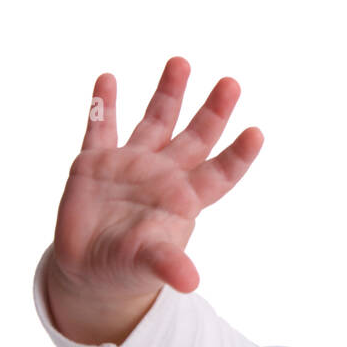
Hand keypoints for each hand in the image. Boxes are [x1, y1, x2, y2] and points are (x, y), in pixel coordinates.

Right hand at [49, 56, 262, 304]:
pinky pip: (100, 127)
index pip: (218, 173)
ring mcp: (131, 164)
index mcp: (183, 200)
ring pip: (155, 120)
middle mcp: (163, 175)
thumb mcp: (150, 268)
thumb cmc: (129, 269)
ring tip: (181, 62)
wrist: (90, 269)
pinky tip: (108, 79)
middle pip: (196, 137)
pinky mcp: (95, 162)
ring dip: (168, 92)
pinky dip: (102, 105)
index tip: (257, 134)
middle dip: (214, 111)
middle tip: (233, 83)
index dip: (237, 156)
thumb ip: (169, 266)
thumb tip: (189, 283)